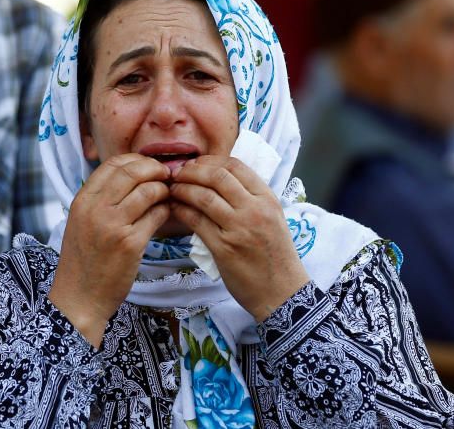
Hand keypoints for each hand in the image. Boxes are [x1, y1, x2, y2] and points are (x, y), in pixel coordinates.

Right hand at [48, 154, 171, 347]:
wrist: (80, 296)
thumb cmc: (83, 259)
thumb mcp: (81, 220)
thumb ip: (101, 198)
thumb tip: (132, 174)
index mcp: (82, 200)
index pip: (113, 164)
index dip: (137, 160)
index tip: (149, 167)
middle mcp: (96, 209)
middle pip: (133, 172)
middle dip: (155, 170)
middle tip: (166, 177)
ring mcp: (113, 226)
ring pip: (149, 191)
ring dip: (164, 190)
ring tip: (167, 197)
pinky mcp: (131, 244)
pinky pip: (157, 215)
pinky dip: (166, 211)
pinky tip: (165, 215)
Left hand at [169, 155, 309, 321]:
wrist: (282, 292)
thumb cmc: (274, 255)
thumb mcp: (271, 218)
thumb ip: (249, 197)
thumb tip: (217, 178)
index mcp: (267, 199)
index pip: (235, 166)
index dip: (209, 161)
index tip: (195, 164)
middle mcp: (255, 210)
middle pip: (216, 176)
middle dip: (191, 171)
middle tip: (177, 173)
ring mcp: (239, 228)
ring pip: (203, 196)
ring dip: (182, 189)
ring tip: (172, 189)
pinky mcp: (224, 248)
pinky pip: (196, 221)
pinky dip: (181, 210)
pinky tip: (174, 208)